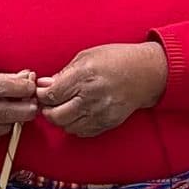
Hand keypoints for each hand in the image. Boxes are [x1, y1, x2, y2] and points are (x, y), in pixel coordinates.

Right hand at [0, 64, 36, 149]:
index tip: (32, 85)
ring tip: (8, 109)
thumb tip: (29, 78)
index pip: (5, 87)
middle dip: (28, 108)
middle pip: (9, 113)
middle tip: (33, 103)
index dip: (25, 87)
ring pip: (5, 127)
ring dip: (12, 120)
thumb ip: (3, 77)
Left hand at [36, 42, 167, 137]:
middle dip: (47, 110)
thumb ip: (63, 73)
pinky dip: (74, 125)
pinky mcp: (108, 123)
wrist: (147, 73)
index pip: (51, 95)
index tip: (41, 91)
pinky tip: (77, 113)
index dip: (41, 95)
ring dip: (60, 119)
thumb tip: (43, 85)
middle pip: (56, 115)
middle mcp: (92, 96)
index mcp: (84, 75)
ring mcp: (101, 112)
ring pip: (67, 127)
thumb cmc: (117, 59)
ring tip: (63, 107)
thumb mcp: (87, 56)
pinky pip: (82, 132)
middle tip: (48, 102)